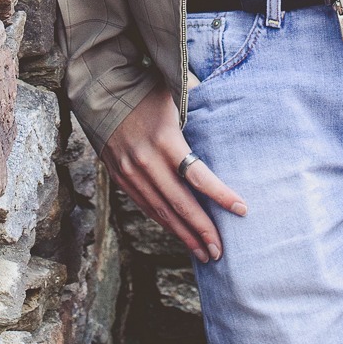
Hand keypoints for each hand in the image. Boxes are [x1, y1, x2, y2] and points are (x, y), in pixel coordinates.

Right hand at [102, 80, 247, 262]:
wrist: (100, 90)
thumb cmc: (146, 91)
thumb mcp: (175, 99)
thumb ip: (197, 119)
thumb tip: (228, 127)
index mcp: (165, 139)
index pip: (198, 176)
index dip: (220, 196)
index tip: (242, 210)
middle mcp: (146, 161)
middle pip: (180, 203)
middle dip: (202, 230)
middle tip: (220, 252)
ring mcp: (130, 172)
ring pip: (161, 212)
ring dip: (184, 235)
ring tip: (204, 253)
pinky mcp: (119, 177)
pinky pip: (145, 206)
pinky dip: (164, 222)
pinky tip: (179, 233)